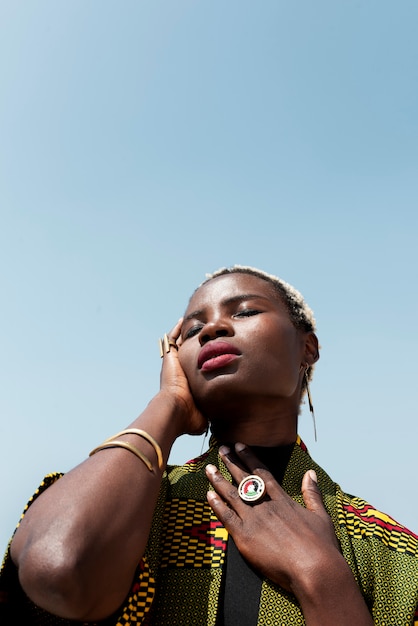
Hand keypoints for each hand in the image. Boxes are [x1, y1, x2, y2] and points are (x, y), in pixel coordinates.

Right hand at [159, 318, 207, 435]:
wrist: (175, 410)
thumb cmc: (188, 417)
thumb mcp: (202, 418)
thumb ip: (209, 417)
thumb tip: (217, 426)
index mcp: (184, 385)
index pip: (191, 371)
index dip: (197, 363)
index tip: (205, 358)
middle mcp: (177, 373)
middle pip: (183, 355)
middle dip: (189, 346)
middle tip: (198, 336)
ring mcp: (172, 364)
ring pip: (177, 345)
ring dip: (183, 335)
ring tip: (191, 324)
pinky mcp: (170, 357)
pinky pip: (172, 339)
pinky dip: (177, 330)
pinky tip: (183, 321)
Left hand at [206, 443, 340, 594]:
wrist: (315, 570)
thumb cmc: (322, 546)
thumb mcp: (321, 515)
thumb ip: (312, 493)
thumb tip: (310, 473)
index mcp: (282, 500)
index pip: (262, 473)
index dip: (249, 458)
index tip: (240, 446)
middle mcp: (266, 506)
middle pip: (244, 480)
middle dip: (231, 463)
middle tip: (221, 449)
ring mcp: (254, 520)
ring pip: (232, 495)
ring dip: (219, 481)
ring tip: (208, 469)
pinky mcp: (245, 537)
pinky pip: (226, 517)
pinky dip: (217, 505)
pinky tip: (209, 495)